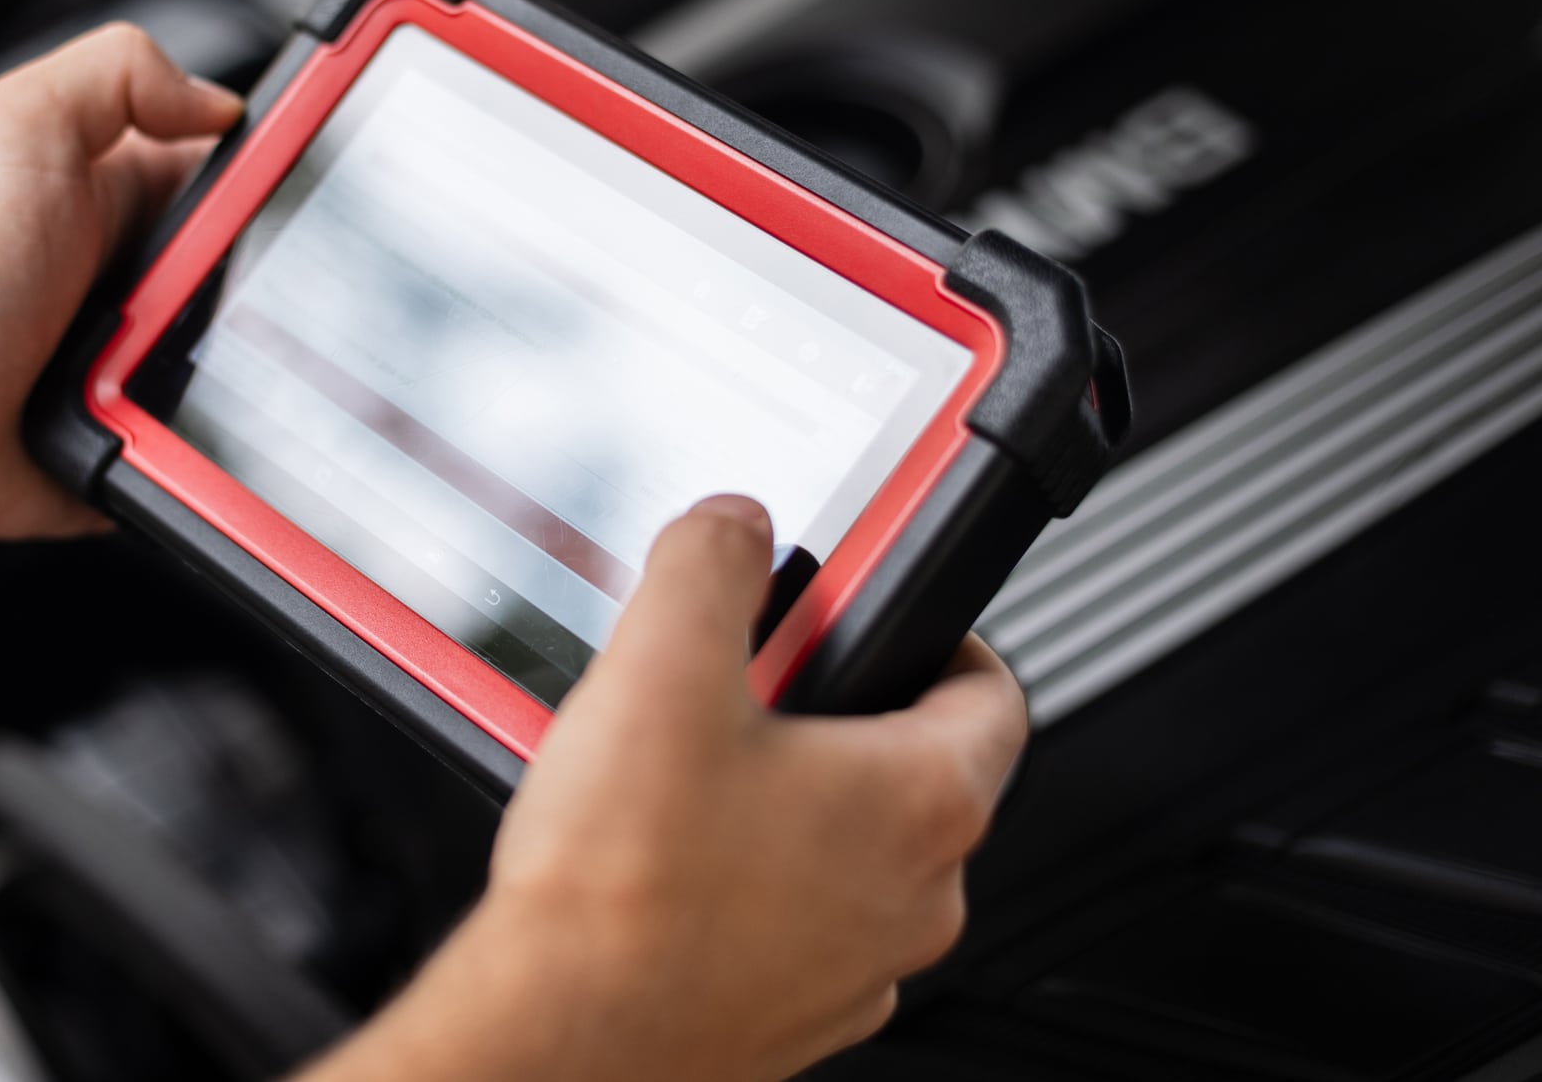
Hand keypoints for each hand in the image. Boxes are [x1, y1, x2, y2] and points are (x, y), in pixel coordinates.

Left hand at [0, 23, 240, 541]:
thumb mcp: (24, 123)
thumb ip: (121, 73)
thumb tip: (222, 100)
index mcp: (130, 201)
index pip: (240, 186)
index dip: (276, 193)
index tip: (295, 206)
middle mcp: (142, 284)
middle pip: (258, 290)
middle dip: (266, 305)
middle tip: (202, 302)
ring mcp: (138, 369)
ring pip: (240, 379)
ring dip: (241, 387)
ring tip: (176, 375)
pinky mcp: (130, 449)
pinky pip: (199, 462)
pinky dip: (206, 463)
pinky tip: (183, 446)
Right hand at [304, 496, 1026, 1081]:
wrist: (561, 1039)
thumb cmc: (625, 892)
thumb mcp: (660, 665)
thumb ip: (712, 561)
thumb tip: (736, 525)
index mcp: (921, 801)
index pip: (995, 689)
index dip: (941, 630)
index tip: (884, 611)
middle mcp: (916, 897)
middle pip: (915, 768)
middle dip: (838, 711)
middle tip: (753, 683)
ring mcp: (859, 969)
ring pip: (852, 851)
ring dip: (792, 799)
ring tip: (688, 770)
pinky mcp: (793, 1016)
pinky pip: (796, 920)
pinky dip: (752, 879)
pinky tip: (666, 856)